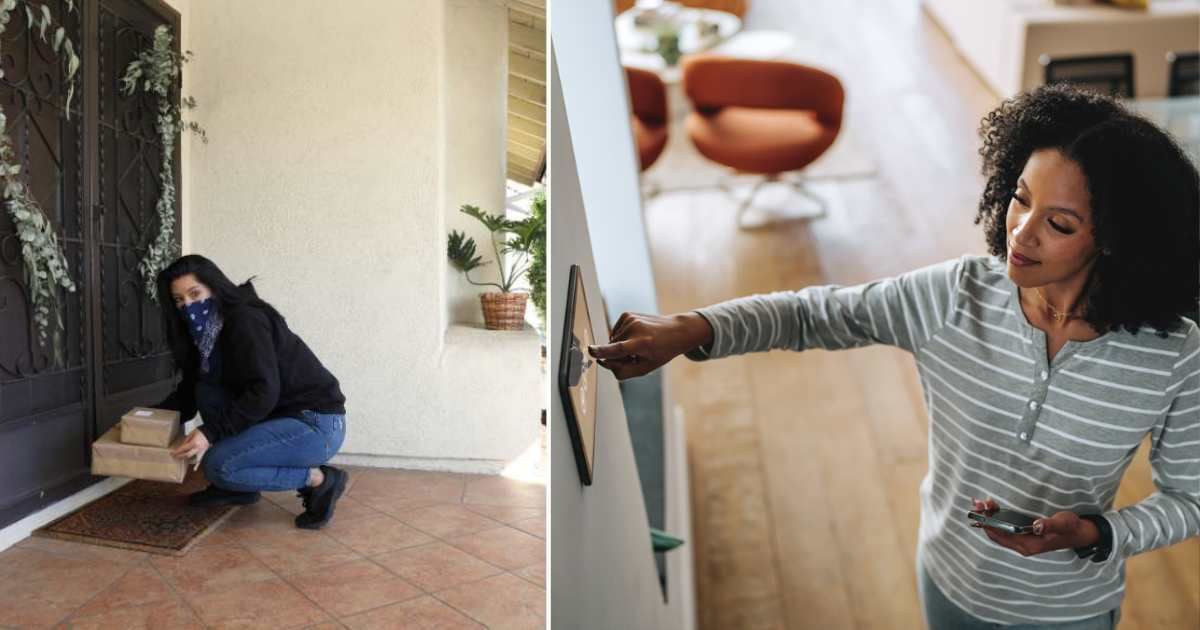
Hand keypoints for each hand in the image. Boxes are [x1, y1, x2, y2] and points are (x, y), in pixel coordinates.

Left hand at [170, 429, 209, 463]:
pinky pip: (201, 460)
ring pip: (193, 459)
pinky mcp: (204, 453)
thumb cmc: (201, 431)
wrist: (211, 431)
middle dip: (180, 456)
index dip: (177, 451)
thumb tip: (181, 446)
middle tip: (174, 456)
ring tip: (181, 459)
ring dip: (187, 459)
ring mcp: (201, 452)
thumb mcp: (191, 433)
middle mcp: (197, 449)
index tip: (172, 453)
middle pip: (187, 455)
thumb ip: (186, 440)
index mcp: (194, 443)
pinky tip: (194, 469)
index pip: (183, 449)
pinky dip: (198, 465)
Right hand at [588, 312, 713, 380]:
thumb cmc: (662, 352)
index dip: (603, 351)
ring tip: (638, 345)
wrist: (676, 331)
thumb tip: (602, 362)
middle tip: (636, 356)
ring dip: (621, 346)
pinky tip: (635, 336)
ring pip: (613, 340)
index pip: (619, 349)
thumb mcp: (646, 368)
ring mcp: (630, 319)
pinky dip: (622, 337)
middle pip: (613, 349)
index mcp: (642, 343)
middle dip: (618, 356)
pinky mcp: (627, 314)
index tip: (591, 350)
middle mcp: (635, 328)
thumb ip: (623, 371)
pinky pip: (615, 332)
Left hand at [970, 498, 1099, 556]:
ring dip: (990, 517)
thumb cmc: (1072, 528)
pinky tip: (992, 507)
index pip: (1001, 536)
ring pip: (999, 531)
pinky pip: (1005, 528)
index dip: (989, 523)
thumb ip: (1050, 525)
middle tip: (978, 502)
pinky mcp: (1023, 536)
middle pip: (996, 533)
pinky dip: (997, 518)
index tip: (981, 509)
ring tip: (982, 502)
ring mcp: (1022, 542)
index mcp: (1029, 545)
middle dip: (985, 518)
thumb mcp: (1064, 523)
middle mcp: (1023, 546)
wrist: (1080, 534)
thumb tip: (1037, 526)